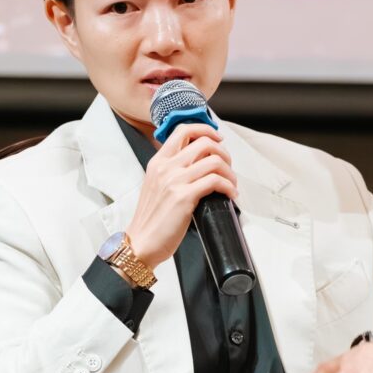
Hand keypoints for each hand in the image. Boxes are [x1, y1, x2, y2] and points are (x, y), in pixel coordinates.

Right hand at [128, 123, 237, 270]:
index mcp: (158, 162)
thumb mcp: (156, 186)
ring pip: (214, 161)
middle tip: (228, 167)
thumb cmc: (151, 219)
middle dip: (224, 153)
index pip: (183, 130)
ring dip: (229, 172)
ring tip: (231, 184)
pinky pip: (215, 181)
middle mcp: (165, 167)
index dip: (206, 130)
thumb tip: (199, 164)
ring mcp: (174, 181)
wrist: (142, 242)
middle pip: (204, 143)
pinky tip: (230, 195)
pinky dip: (228, 186)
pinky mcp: (184, 197)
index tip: (218, 139)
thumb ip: (172, 172)